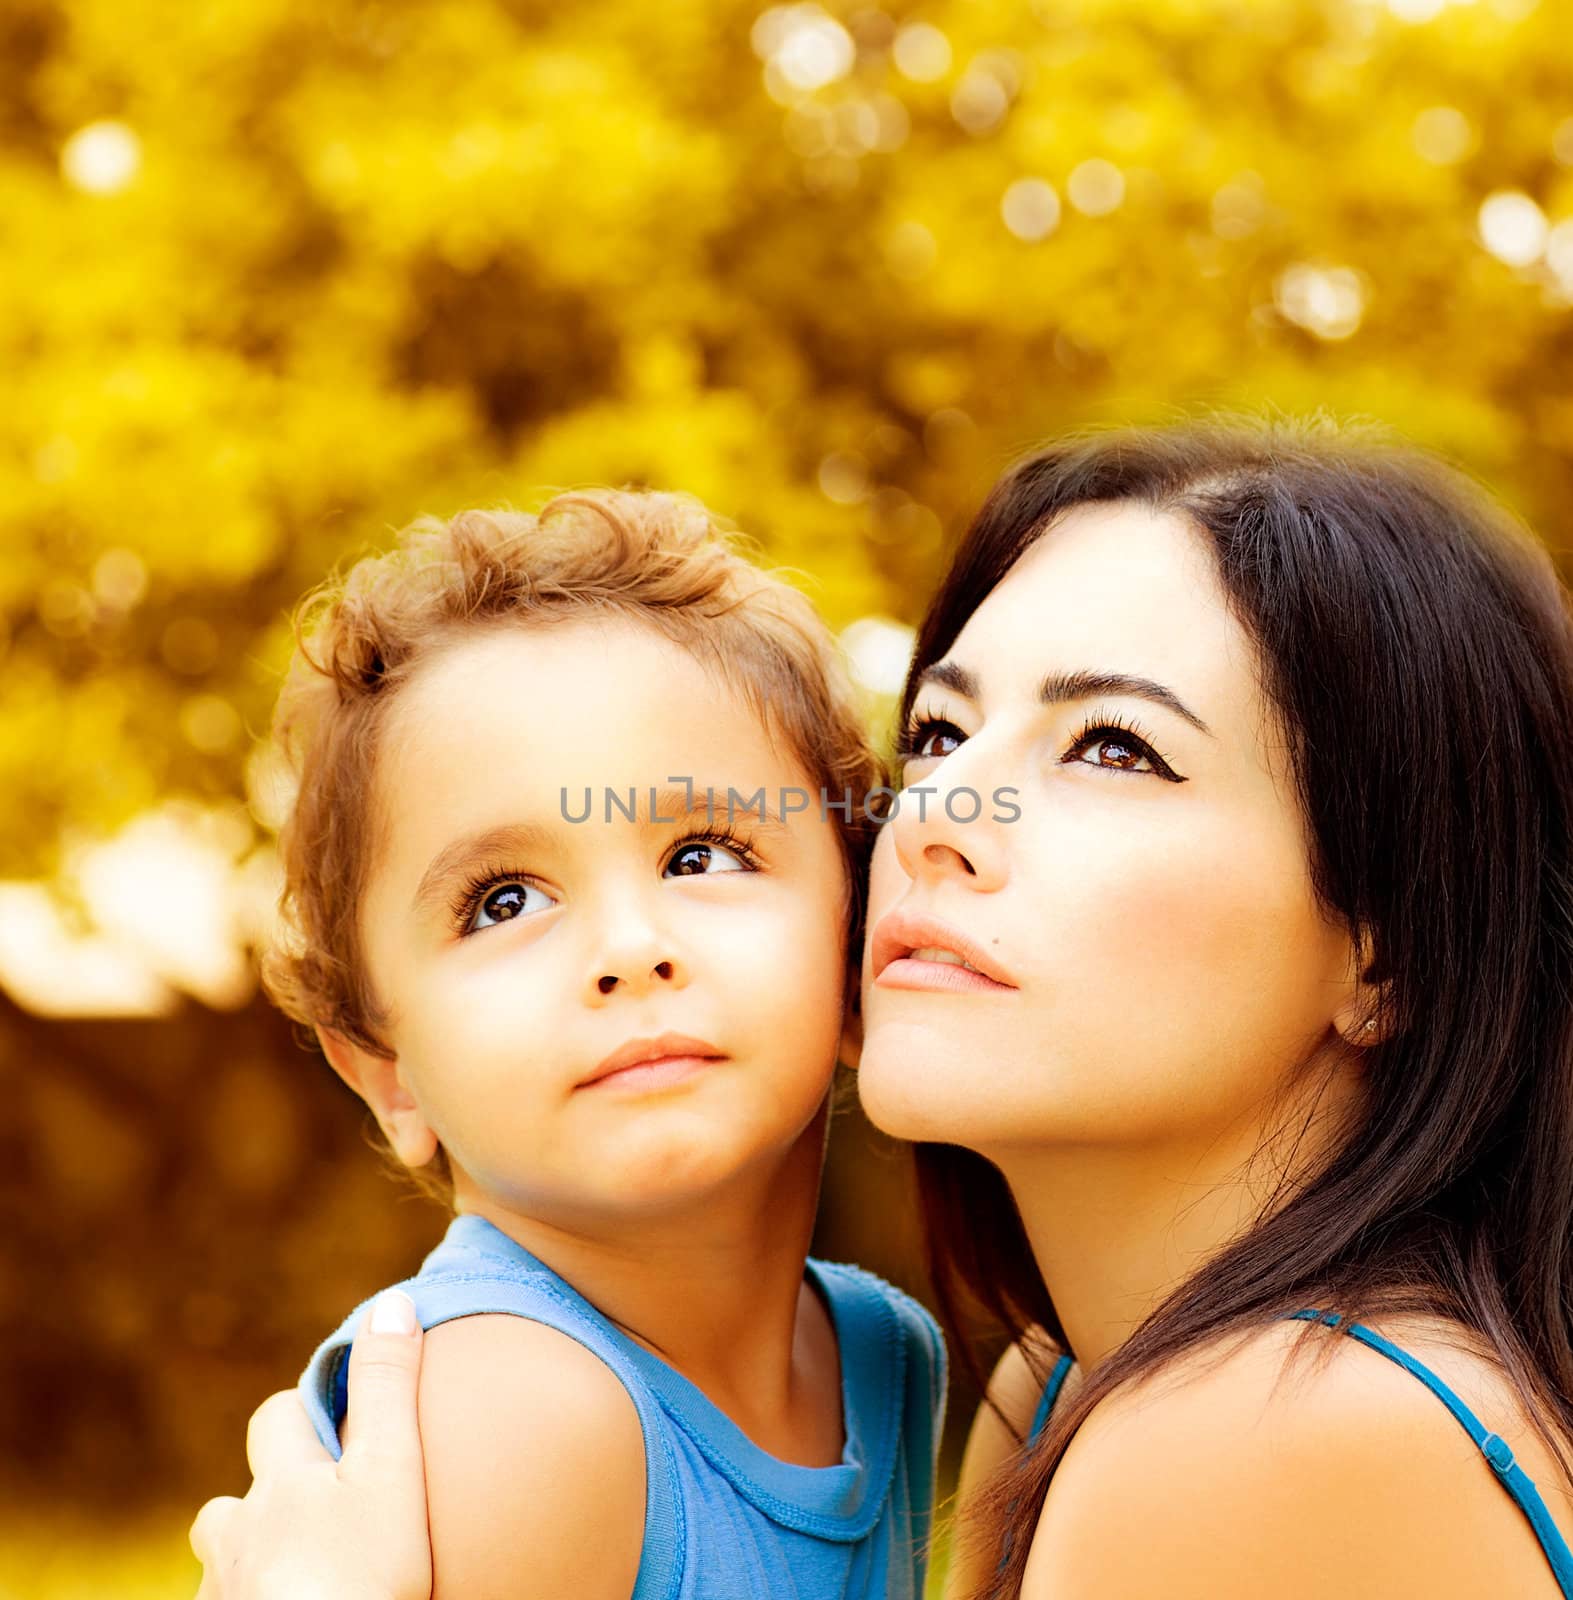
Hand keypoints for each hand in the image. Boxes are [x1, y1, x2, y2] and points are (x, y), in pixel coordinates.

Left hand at [190, 1290, 433, 1599]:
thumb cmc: (361, 1577)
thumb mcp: (391, 1471)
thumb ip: (388, 1388)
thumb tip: (393, 1301)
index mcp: (281, 1481)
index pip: (277, 1416)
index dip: (305, 1411)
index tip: (340, 1421)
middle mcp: (238, 1531)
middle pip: (233, 1497)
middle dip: (265, 1491)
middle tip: (318, 1506)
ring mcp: (223, 1592)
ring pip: (223, 1560)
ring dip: (249, 1556)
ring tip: (293, 1570)